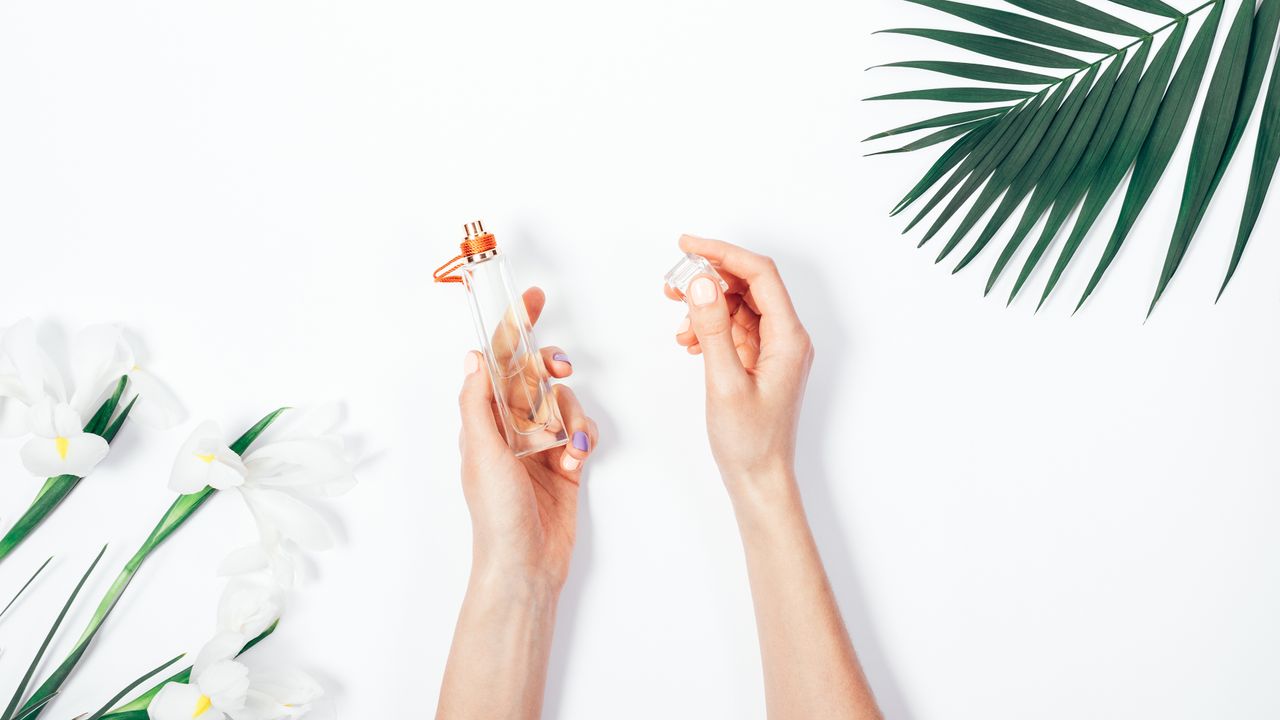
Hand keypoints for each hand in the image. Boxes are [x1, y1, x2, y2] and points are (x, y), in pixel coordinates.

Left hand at [457, 287, 597, 591]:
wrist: (526, 563)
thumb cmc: (496, 514)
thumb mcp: (480, 451)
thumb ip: (478, 401)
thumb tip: (473, 356)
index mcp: (484, 419)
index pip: (497, 362)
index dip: (514, 328)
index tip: (532, 299)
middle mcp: (510, 426)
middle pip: (536, 375)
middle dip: (550, 367)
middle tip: (559, 368)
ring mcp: (540, 444)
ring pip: (563, 402)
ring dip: (570, 416)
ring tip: (567, 446)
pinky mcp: (566, 462)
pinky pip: (581, 431)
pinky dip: (583, 440)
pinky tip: (576, 462)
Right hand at [666, 235, 813, 500]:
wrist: (759, 480)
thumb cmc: (749, 441)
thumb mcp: (724, 382)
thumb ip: (713, 328)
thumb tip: (700, 282)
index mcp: (789, 338)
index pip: (760, 274)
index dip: (723, 252)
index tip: (687, 245)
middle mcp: (787, 338)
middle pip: (750, 285)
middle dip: (710, 276)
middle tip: (672, 280)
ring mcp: (775, 350)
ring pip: (740, 305)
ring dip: (707, 302)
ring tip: (676, 312)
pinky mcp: (761, 362)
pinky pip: (736, 328)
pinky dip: (711, 325)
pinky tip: (690, 339)